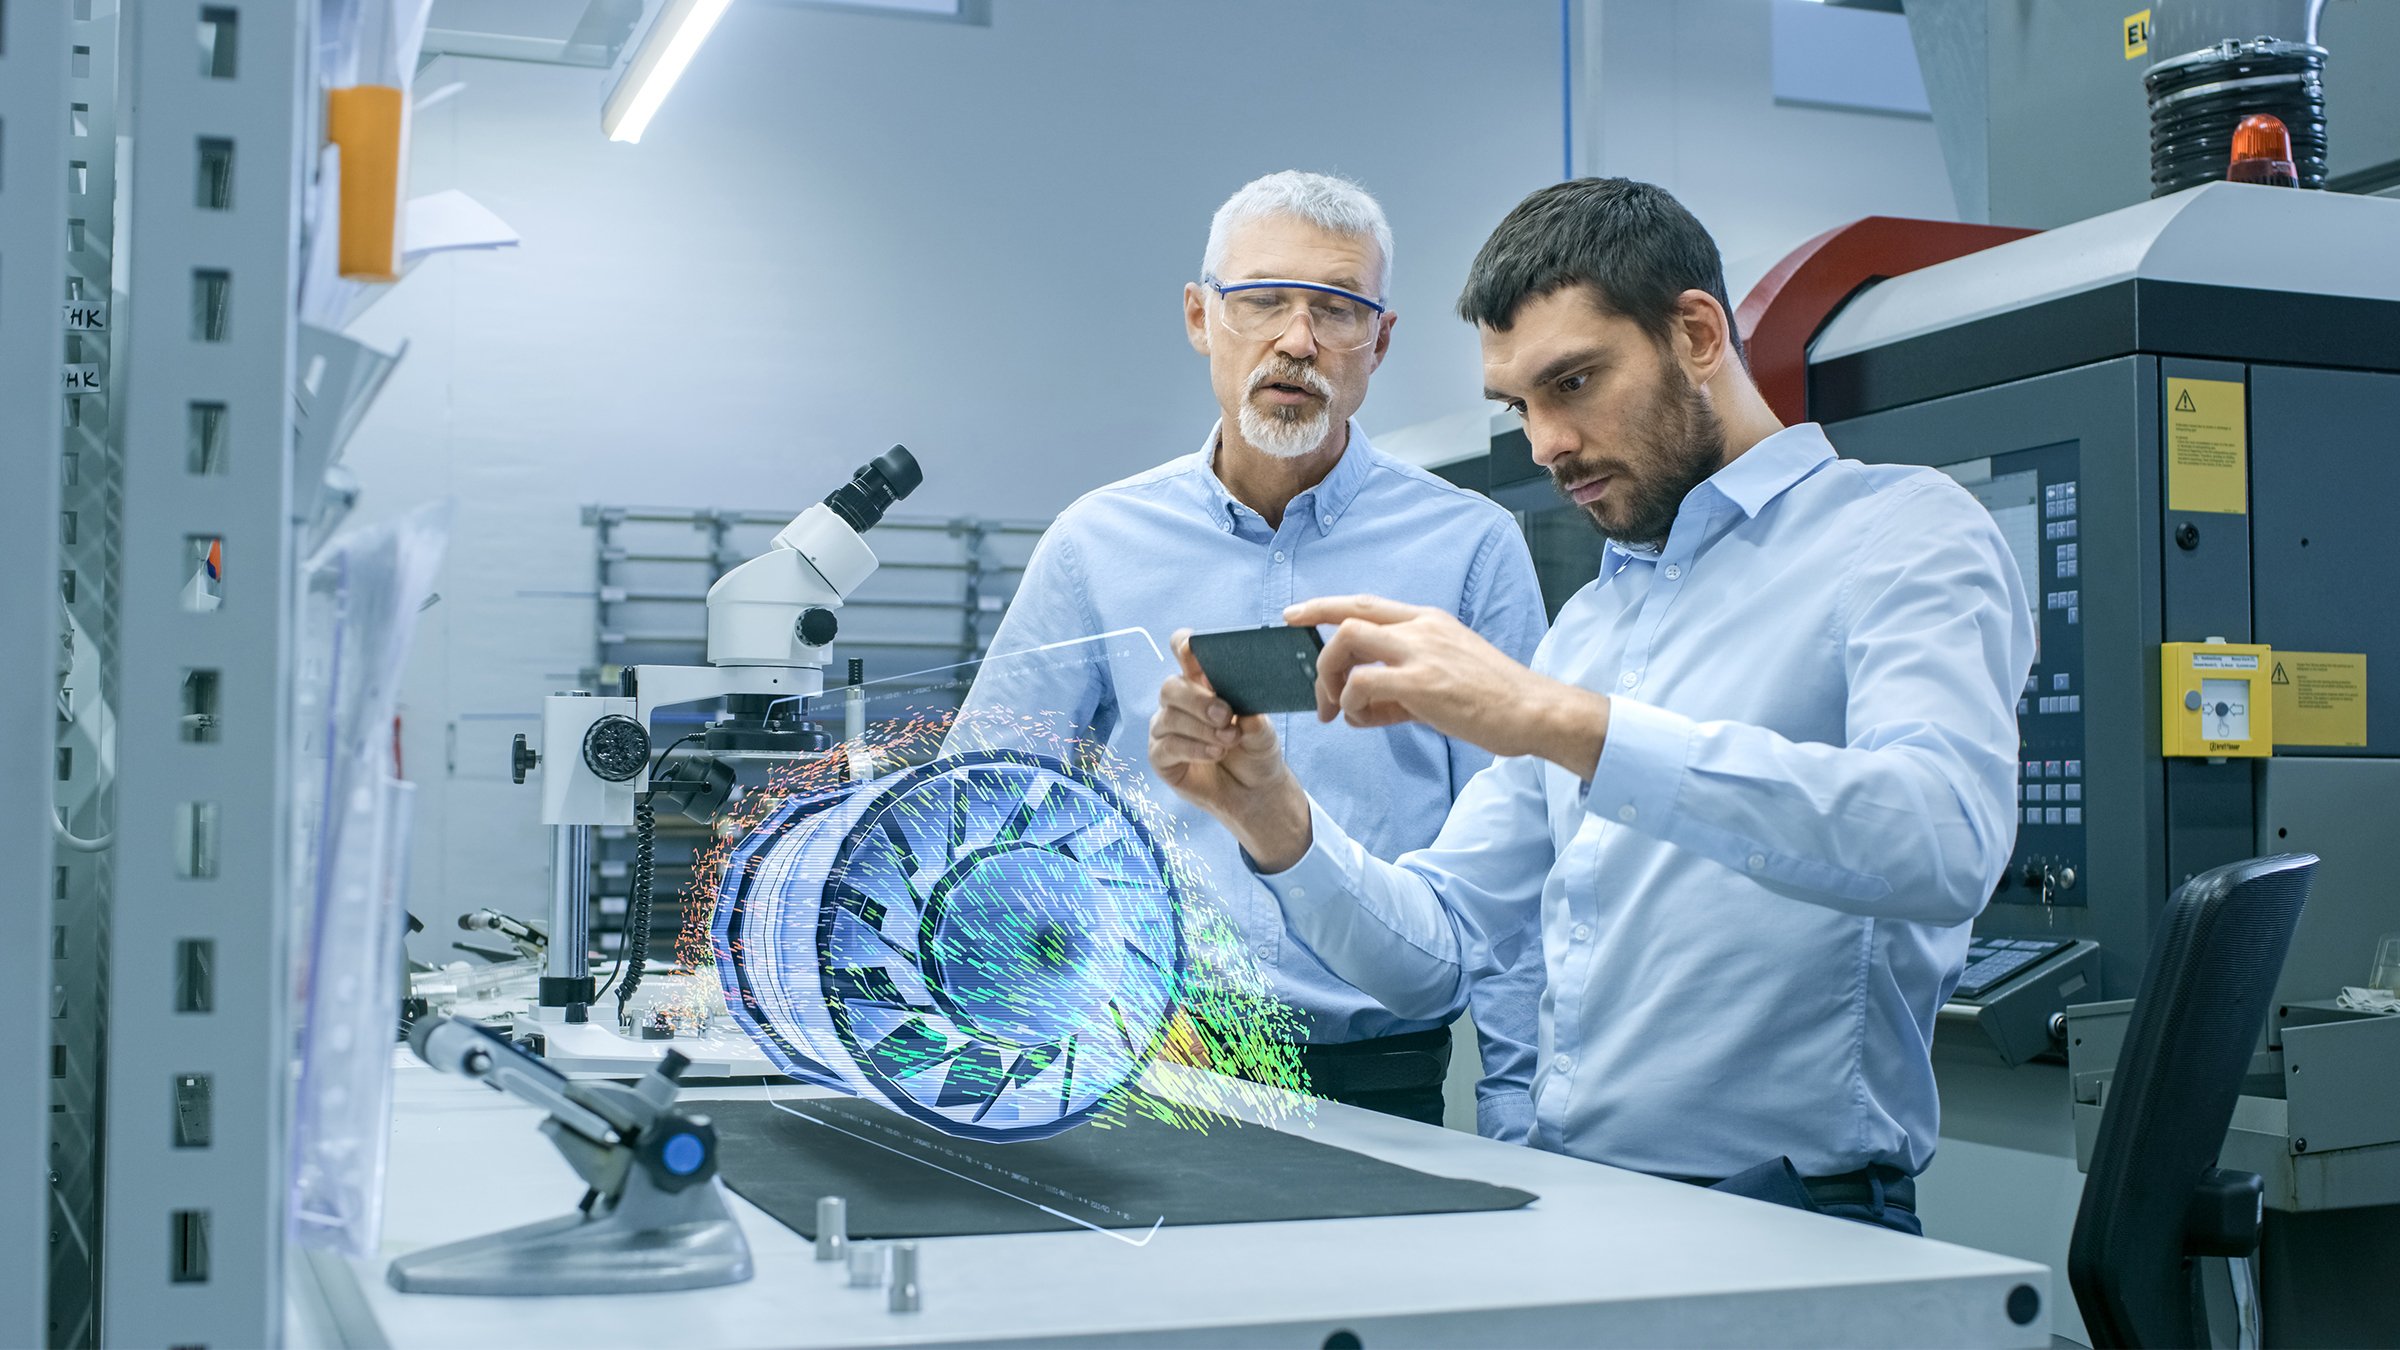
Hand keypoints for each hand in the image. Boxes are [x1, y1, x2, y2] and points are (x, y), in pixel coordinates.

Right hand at [1147, 630, 1313, 870]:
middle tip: (1225, 715)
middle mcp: (1181, 703)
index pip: (1185, 654)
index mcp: (1204, 684)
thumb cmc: (1256, 752)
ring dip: (1201, 728)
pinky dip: (1193, 748)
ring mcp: (1167, 729)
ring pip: (1169, 717)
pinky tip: (1214, 753)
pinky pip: (1167, 746)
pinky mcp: (1161, 757)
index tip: (1191, 646)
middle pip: (1171, 686)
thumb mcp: (1264, 733)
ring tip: (1229, 741)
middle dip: (1197, 699)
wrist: (1255, 793)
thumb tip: (1245, 715)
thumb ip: (1254, 720)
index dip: (1183, 645)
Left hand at [1286, 595, 1612, 777]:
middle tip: (1319, 695)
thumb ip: (1401, 681)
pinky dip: (1351, 703)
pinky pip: (1361, 683)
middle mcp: (1420, 627)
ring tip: (1339, 711)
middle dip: (1317, 652)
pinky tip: (1363, 720)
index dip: (1322, 606)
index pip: (1364, 603)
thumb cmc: (1494, 700)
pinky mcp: (1421, 682)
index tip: (1292, 616)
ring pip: (1346, 642)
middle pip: (1346, 618)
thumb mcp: (1446, 674)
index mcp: (1428, 621)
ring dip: (1331, 680)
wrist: (1534, 711)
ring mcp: (1420, 651)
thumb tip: (1363, 705)